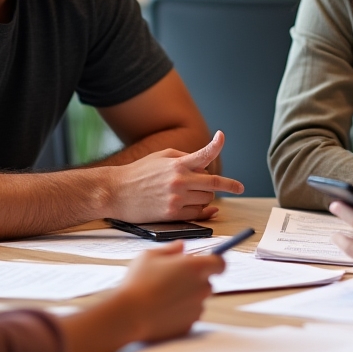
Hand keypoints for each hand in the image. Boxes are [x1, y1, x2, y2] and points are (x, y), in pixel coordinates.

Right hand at [108, 131, 243, 221]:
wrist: (116, 192)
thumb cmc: (138, 173)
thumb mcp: (161, 157)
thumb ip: (184, 158)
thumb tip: (203, 166)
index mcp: (178, 164)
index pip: (204, 153)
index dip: (216, 144)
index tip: (221, 137)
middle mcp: (179, 180)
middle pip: (214, 184)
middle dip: (223, 185)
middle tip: (236, 187)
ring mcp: (176, 198)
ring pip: (207, 199)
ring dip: (207, 197)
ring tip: (196, 195)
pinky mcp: (172, 214)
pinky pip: (198, 214)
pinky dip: (205, 211)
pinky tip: (209, 210)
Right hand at [118, 243, 224, 343]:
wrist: (129, 315)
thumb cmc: (138, 282)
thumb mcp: (149, 256)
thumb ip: (170, 249)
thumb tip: (181, 246)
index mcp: (195, 267)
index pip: (220, 263)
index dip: (215, 262)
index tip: (206, 263)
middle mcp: (201, 288)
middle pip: (207, 282)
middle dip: (195, 280)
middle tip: (173, 280)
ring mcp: (197, 308)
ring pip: (198, 299)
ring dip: (187, 296)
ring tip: (163, 296)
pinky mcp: (190, 324)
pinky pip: (190, 314)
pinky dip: (181, 312)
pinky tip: (162, 310)